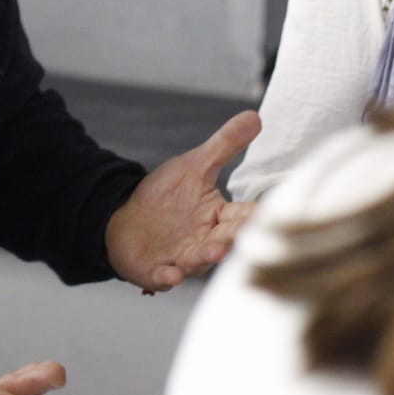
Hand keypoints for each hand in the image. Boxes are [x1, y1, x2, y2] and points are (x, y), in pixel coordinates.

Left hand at [104, 110, 261, 290]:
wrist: (123, 217)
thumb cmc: (165, 196)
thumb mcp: (195, 166)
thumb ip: (224, 145)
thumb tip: (254, 117)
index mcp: (219, 217)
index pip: (244, 216)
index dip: (256, 215)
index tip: (270, 213)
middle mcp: (206, 242)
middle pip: (226, 241)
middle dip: (234, 238)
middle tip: (242, 232)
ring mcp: (181, 258)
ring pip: (198, 261)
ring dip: (206, 257)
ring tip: (213, 251)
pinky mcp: (156, 270)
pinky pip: (163, 277)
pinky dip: (167, 278)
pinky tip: (171, 275)